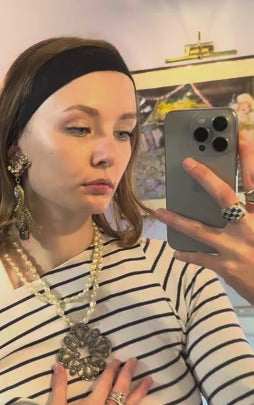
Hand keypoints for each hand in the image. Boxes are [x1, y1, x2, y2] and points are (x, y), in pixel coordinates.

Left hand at [155, 129, 253, 304]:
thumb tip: (243, 199)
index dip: (250, 157)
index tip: (242, 136)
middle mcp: (250, 227)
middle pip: (226, 197)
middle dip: (206, 178)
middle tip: (187, 163)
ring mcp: (236, 248)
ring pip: (201, 230)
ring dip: (179, 220)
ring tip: (160, 212)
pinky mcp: (227, 268)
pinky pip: (201, 258)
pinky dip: (188, 254)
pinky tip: (176, 251)